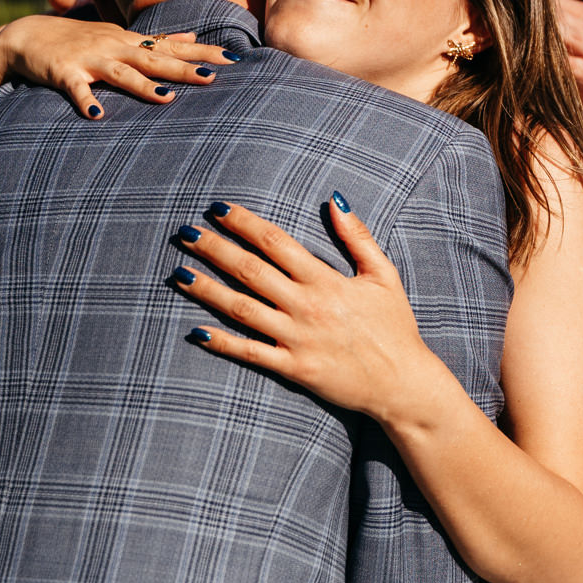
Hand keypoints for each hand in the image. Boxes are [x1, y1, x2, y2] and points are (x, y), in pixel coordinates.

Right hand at [0, 14, 233, 118]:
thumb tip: (193, 34)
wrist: (25, 36)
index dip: (203, 52)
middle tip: (213, 78)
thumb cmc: (79, 40)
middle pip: (154, 59)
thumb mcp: (119, 35)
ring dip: (142, 85)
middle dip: (183, 68)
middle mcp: (113, 47)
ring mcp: (88, 59)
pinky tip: (96, 115)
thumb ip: (157, 39)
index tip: (234, 59)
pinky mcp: (63, 73)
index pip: (173, 47)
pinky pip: (76, 88)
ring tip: (166, 99)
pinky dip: (85, 100)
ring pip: (120, 73)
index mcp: (129, 42)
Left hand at [169, 198, 439, 427]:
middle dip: (214, 248)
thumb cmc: (395, 327)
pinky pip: (250, 353)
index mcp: (326, 280)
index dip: (244, 223)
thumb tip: (334, 200)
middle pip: (250, 270)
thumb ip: (358, 236)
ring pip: (242, 308)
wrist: (403, 382)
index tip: (218, 209)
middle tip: (185, 232)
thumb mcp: (384, 275)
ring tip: (179, 273)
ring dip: (208, 289)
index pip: (276, 243)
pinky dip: (222, 342)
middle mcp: (307, 306)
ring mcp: (297, 339)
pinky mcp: (293, 368)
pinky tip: (196, 330)